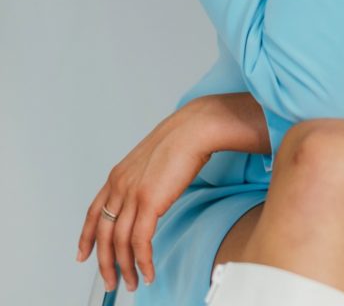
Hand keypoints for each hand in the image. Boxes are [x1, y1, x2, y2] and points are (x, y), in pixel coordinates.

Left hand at [75, 100, 214, 292]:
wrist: (193, 129)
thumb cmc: (180, 140)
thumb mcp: (150, 161)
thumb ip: (142, 181)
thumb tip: (147, 199)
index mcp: (118, 175)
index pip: (94, 212)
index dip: (86, 237)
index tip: (83, 254)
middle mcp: (120, 185)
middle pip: (104, 233)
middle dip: (104, 262)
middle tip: (110, 281)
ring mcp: (132, 194)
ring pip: (120, 242)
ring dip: (125, 267)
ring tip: (133, 281)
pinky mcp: (149, 202)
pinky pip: (141, 242)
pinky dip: (143, 261)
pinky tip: (148, 271)